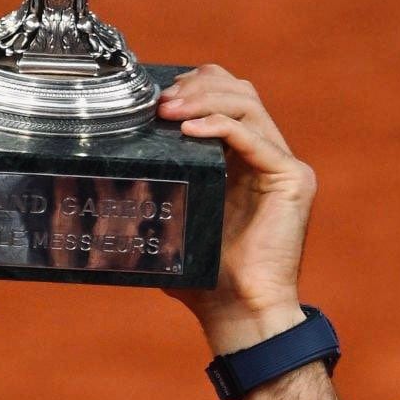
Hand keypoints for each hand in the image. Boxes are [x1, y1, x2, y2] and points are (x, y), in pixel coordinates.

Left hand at [156, 65, 316, 339]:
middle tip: (159, 102)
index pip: (225, 98)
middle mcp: (267, 156)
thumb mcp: (172, 223)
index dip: (193, 86)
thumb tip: (106, 177)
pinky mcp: (293, 179)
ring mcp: (283, 166)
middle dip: (197, 85)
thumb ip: (155, 193)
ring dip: (204, 99)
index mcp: (241, 160)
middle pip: (239, 90)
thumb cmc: (206, 279)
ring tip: (168, 111)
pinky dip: (221, 127)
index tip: (154, 98)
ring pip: (248, 104)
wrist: (239, 314)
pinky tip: (189, 131)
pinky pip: (255, 138)